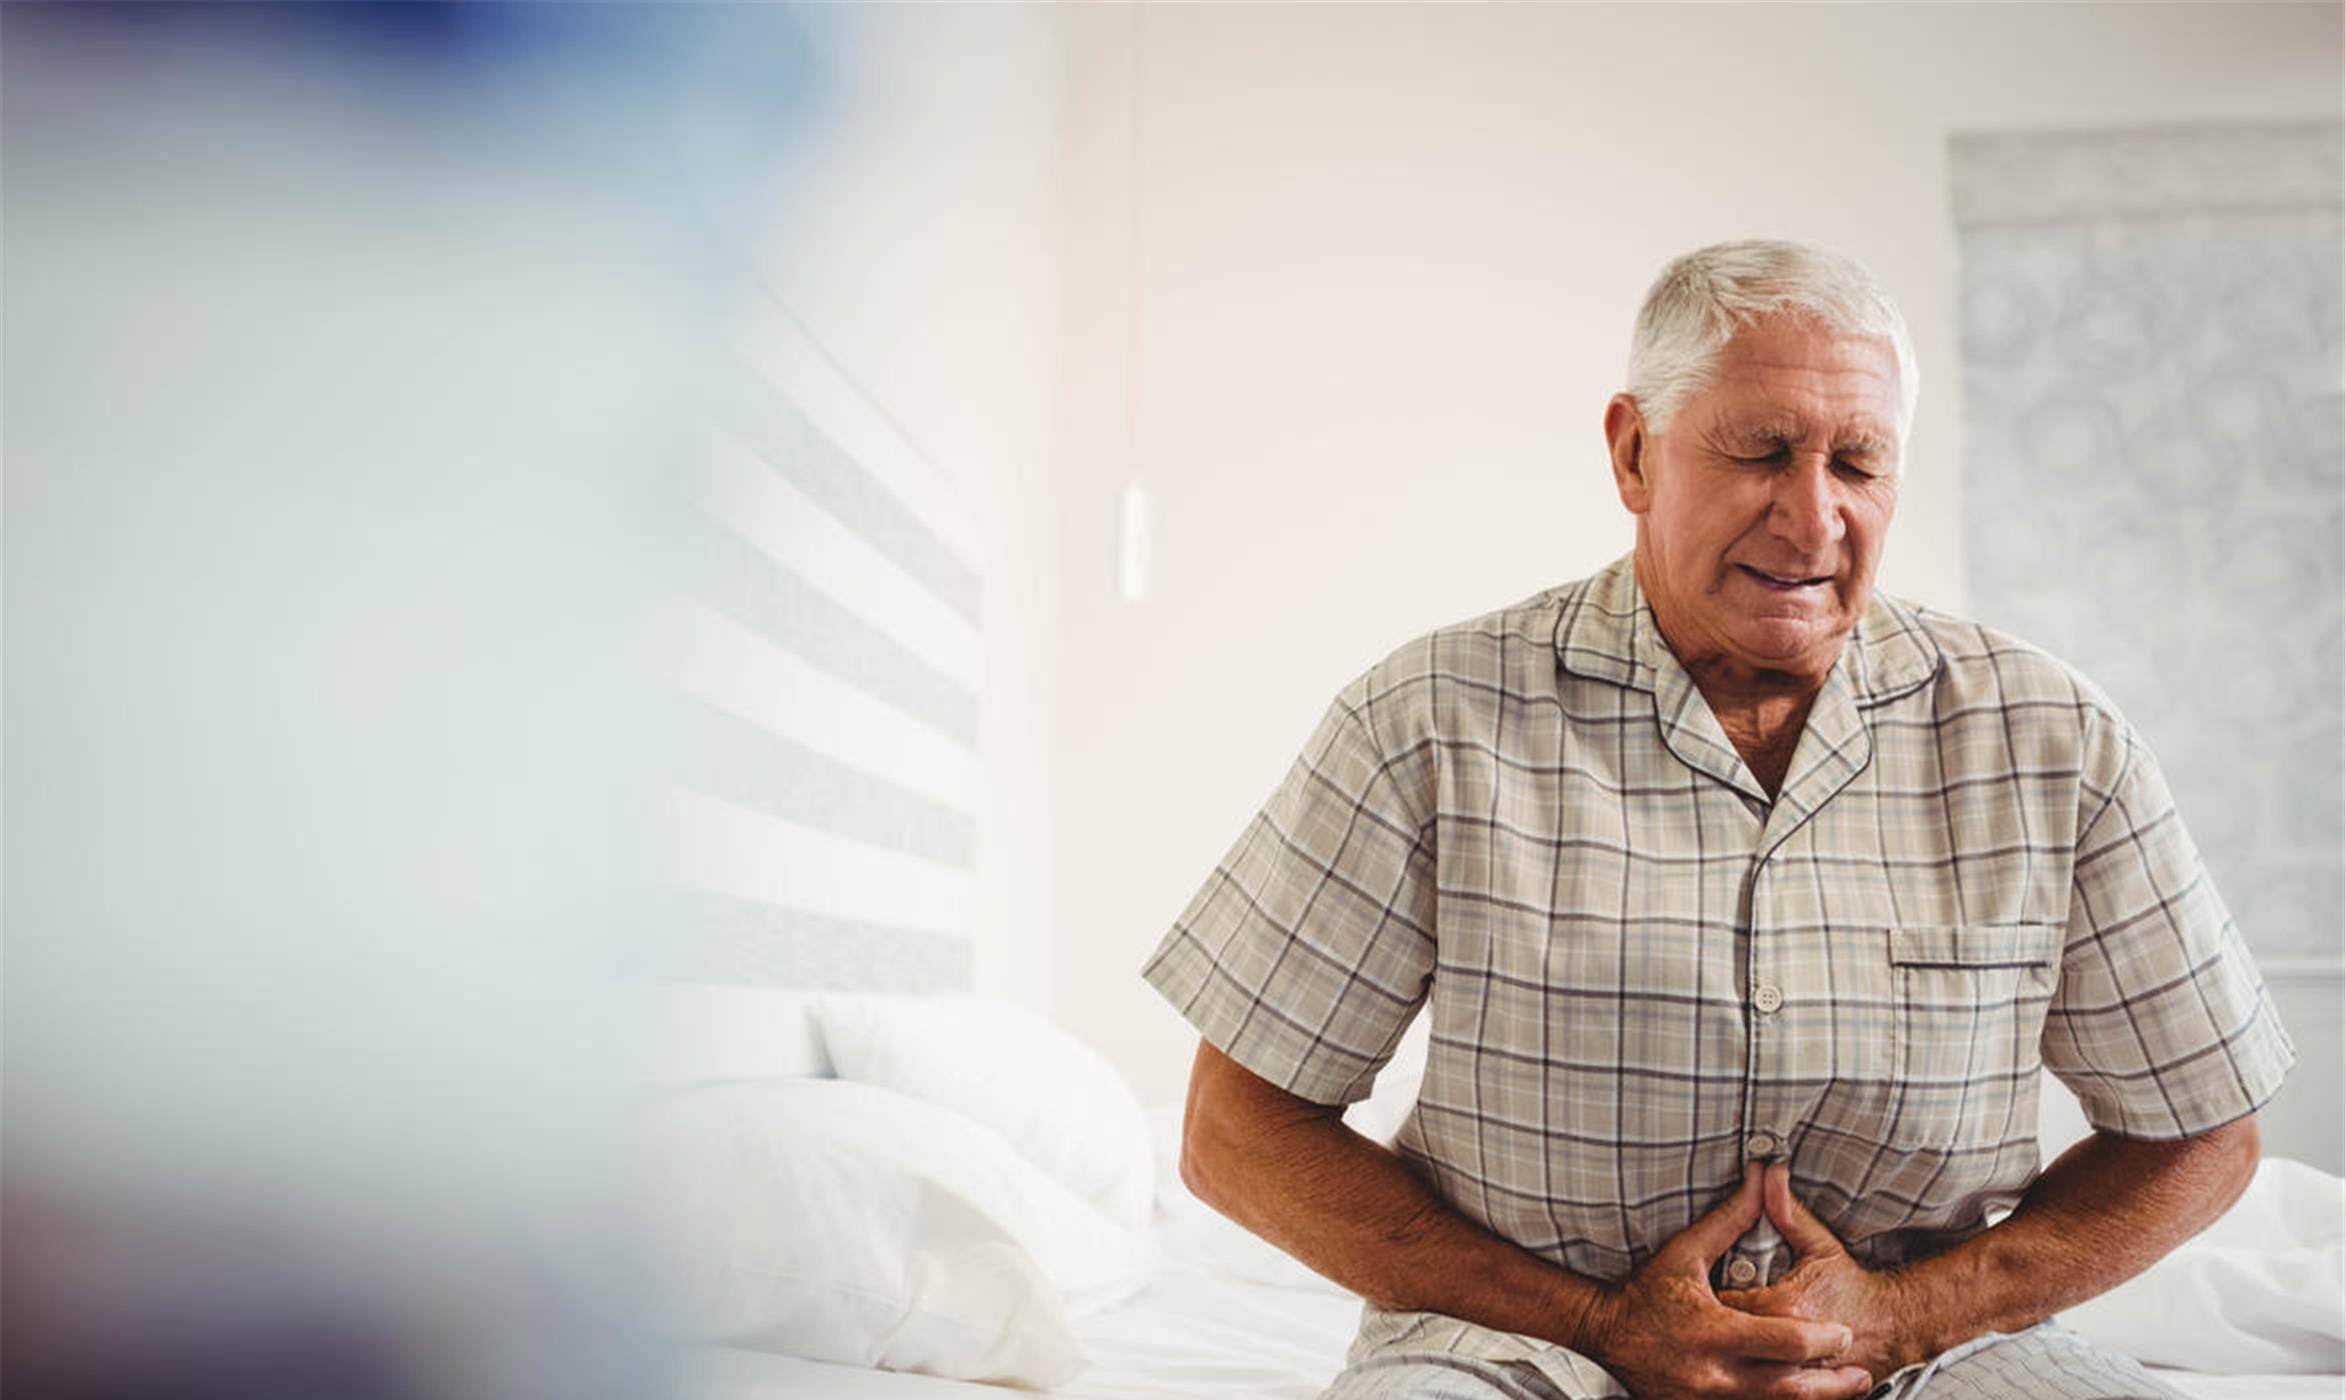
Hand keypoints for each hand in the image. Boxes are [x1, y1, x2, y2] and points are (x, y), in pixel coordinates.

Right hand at [1580, 1164, 1875, 1398]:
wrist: (1604, 1334)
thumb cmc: (1646, 1292)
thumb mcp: (1686, 1252)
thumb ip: (1730, 1221)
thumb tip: (1763, 1180)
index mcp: (1713, 1331)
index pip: (1784, 1342)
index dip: (1821, 1341)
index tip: (1844, 1334)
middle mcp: (1714, 1373)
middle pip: (1789, 1386)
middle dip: (1831, 1384)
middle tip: (1861, 1373)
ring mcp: (1707, 1399)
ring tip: (1848, 1389)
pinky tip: (1801, 1398)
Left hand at [1716, 1164, 1924, 1382]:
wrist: (1894, 1326)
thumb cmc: (1853, 1286)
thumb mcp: (1820, 1245)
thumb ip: (1788, 1212)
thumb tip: (1766, 1174)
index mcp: (1786, 1306)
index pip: (1725, 1302)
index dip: (1706, 1297)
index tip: (1694, 1292)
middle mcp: (1789, 1346)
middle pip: (1729, 1340)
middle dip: (1712, 1331)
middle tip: (1699, 1322)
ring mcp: (1797, 1373)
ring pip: (1744, 1373)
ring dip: (1727, 1361)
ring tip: (1713, 1348)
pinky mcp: (1803, 1391)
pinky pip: (1764, 1393)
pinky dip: (1748, 1383)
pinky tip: (1736, 1372)